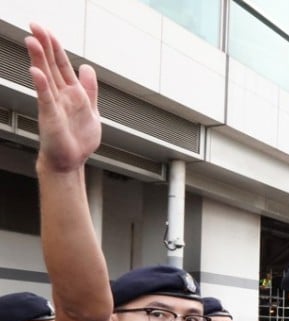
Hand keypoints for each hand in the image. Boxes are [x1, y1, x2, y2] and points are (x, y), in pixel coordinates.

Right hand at [24, 24, 100, 172]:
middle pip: (52, 66)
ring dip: (39, 59)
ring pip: (46, 77)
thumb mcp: (91, 110)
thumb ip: (90, 89)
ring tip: (32, 40)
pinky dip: (42, 85)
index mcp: (72, 92)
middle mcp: (61, 95)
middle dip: (45, 46)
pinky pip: (46, 98)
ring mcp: (54, 104)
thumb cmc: (78, 139)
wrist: (71, 160)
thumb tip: (87, 67)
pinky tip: (36, 72)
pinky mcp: (51, 116)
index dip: (56, 47)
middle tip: (35, 26)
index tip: (47, 31)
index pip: (62, 65)